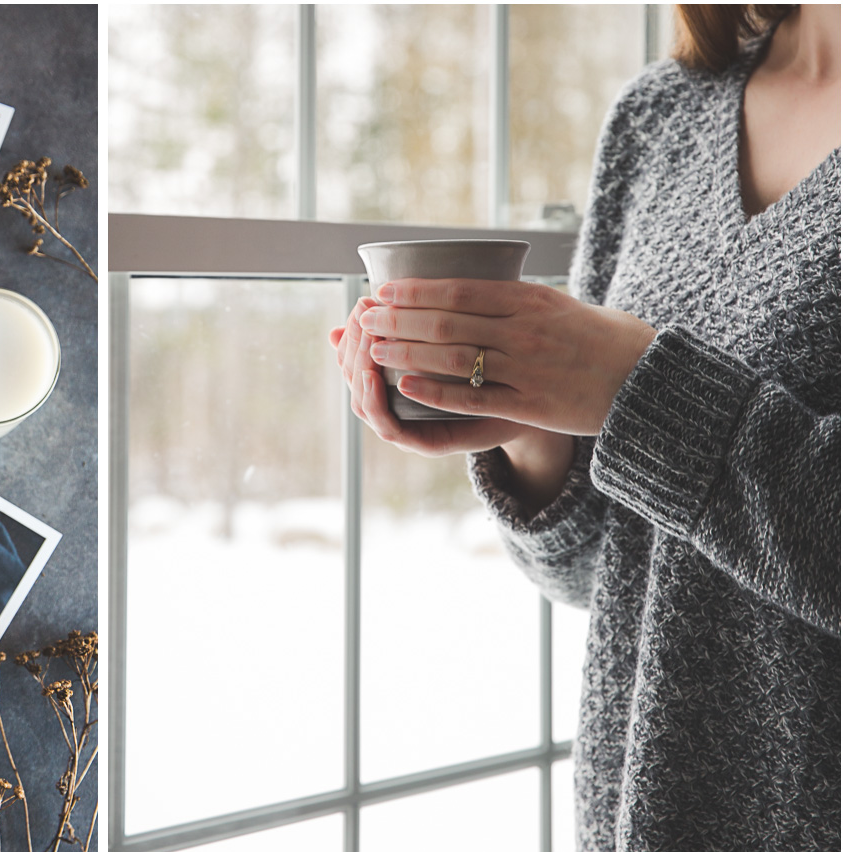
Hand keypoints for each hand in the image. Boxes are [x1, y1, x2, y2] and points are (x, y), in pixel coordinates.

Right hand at [331, 295, 531, 457]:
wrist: (534, 405)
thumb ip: (432, 312)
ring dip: (359, 371)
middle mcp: (395, 404)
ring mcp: (405, 425)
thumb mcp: (462, 333)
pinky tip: (378, 379)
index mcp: (397, 378)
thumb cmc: (497, 367)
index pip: (355, 355)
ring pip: (363, 403)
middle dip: (353, 345)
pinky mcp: (425, 442)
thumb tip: (393, 282)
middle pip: (354, 377)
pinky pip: (391, 428)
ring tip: (368, 343)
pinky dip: (379, 405)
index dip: (353, 330)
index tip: (363, 303)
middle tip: (364, 318)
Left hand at [362, 278, 656, 435]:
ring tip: (374, 348)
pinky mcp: (530, 403)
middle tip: (365, 317)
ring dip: (408, 352)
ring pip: (455, 358)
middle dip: (400, 320)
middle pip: (449, 322)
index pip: (461, 291)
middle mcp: (527, 330)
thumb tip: (463, 287)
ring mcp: (527, 368)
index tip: (383, 290)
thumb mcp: (558, 304)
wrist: (647, 378)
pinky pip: (473, 397)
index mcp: (531, 300)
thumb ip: (513, 298)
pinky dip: (435, 391)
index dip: (417, 291)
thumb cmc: (596, 338)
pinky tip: (405, 386)